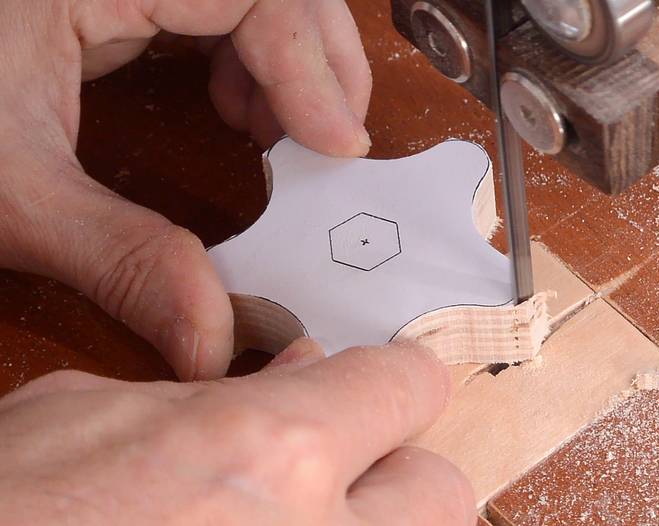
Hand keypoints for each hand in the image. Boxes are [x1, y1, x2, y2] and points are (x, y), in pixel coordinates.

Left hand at [0, 0, 371, 379]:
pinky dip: (244, 61)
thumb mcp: (10, 192)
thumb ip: (121, 258)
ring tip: (280, 133)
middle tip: (335, 137)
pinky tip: (237, 111)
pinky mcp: (109, 0)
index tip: (338, 144)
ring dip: (285, 62)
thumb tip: (213, 336)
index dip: (309, 64)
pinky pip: (210, 12)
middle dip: (318, 58)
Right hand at [0, 340, 474, 524]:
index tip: (369, 391)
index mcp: (269, 451)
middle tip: (332, 479)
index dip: (386, 382)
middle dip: (395, 476)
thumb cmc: (1, 507)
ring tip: (287, 522)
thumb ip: (213, 397)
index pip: (409, 386)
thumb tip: (301, 376)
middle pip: (442, 492)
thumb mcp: (83, 418)